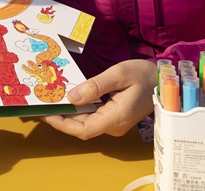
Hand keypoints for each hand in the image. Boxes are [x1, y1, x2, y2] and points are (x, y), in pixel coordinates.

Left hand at [41, 59, 155, 139]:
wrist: (163, 80)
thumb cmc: (143, 75)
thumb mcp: (119, 74)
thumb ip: (95, 86)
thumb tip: (71, 98)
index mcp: (116, 117)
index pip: (83, 129)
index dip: (62, 124)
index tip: (46, 113)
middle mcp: (113, 125)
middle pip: (81, 127)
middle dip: (60, 118)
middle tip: (42, 104)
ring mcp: (113, 123)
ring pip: (85, 123)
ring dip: (67, 113)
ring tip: (50, 100)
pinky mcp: (113, 117)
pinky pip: (91, 116)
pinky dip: (77, 109)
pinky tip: (67, 98)